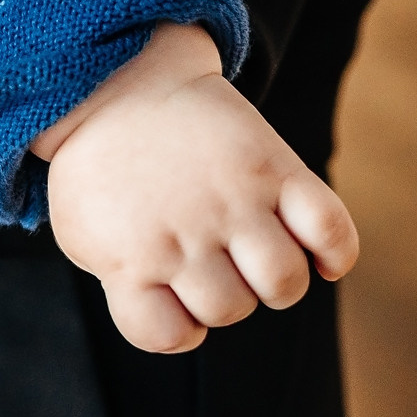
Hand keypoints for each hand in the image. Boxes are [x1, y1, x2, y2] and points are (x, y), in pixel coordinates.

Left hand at [35, 24, 359, 353]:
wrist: (116, 81)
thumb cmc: (102, 170)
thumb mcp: (82, 229)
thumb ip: (124, 284)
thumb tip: (183, 324)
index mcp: (129, 254)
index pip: (166, 335)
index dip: (173, 325)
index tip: (163, 291)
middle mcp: (182, 232)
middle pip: (231, 309)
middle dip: (222, 294)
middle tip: (205, 256)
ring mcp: (231, 199)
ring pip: (283, 282)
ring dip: (273, 279)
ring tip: (252, 251)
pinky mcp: (273, 166)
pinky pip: (331, 230)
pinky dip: (335, 254)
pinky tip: (315, 254)